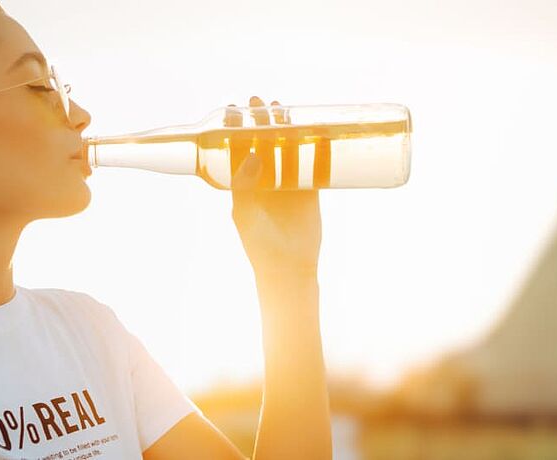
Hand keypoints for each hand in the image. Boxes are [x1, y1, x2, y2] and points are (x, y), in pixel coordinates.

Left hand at [229, 96, 321, 276]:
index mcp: (244, 186)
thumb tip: (250, 154)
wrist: (289, 269)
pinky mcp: (310, 192)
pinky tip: (322, 134)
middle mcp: (265, 181)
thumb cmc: (260, 245)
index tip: (235, 110)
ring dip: (287, 130)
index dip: (236, 131)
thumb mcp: (245, 214)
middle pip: (263, 144)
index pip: (237, 151)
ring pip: (288, 150)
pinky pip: (315, 167)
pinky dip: (318, 151)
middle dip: (262, 123)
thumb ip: (243, 185)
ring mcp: (288, 185)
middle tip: (261, 101)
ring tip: (286, 108)